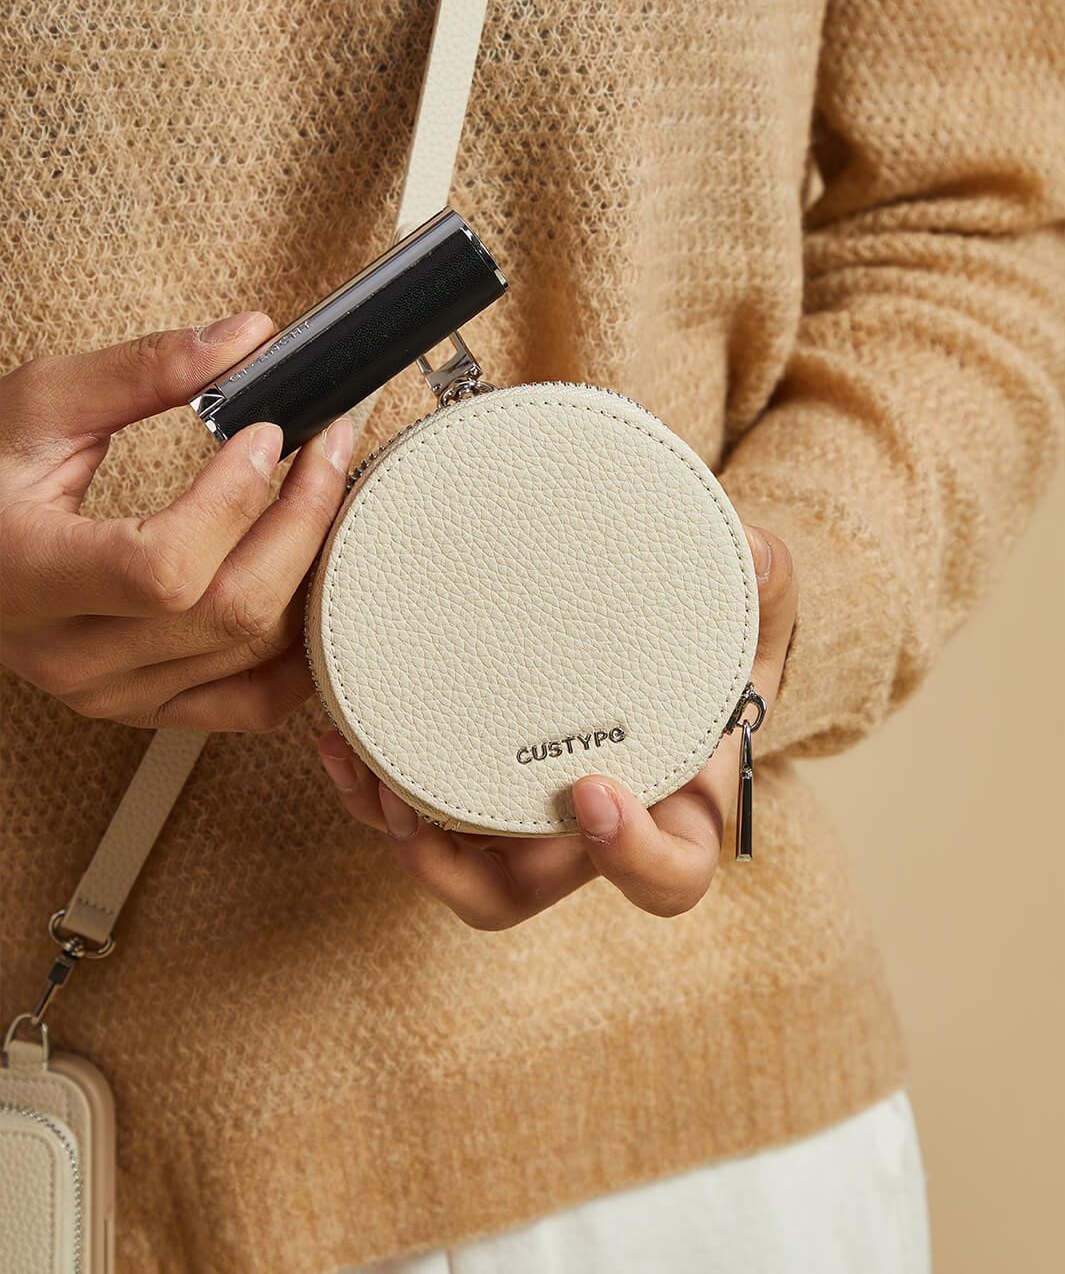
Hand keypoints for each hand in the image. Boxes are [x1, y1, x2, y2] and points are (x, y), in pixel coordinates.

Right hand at [0, 312, 354, 729]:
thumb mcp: (41, 408)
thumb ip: (142, 371)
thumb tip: (246, 339)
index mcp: (29, 576)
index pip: (163, 567)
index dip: (233, 501)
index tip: (266, 434)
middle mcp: (70, 655)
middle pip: (229, 611)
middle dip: (303, 522)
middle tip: (330, 449)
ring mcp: (113, 692)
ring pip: (254, 653)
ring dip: (313, 572)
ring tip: (328, 499)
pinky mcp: (146, 707)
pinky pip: (254, 703)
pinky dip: (302, 650)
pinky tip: (315, 587)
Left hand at [319, 524, 796, 927]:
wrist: (659, 625)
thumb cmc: (711, 635)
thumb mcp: (751, 602)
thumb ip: (762, 580)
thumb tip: (758, 550)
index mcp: (679, 802)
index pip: (671, 869)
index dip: (633, 856)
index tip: (592, 792)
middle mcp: (598, 826)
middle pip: (530, 889)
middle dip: (465, 866)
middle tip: (414, 808)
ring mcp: (530, 811)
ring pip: (461, 870)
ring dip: (405, 839)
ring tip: (363, 773)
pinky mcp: (474, 779)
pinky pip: (421, 816)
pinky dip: (374, 793)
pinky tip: (338, 739)